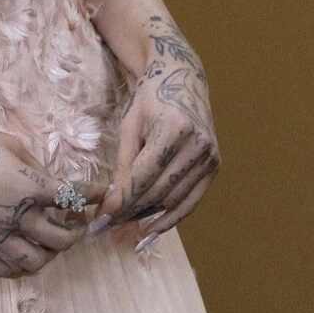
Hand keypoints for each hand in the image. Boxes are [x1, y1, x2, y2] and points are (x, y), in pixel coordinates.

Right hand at [0, 118, 102, 280]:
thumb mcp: (9, 144)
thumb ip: (35, 168)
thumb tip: (51, 183)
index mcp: (27, 186)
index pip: (73, 196)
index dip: (94, 194)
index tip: (101, 192)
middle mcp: (13, 217)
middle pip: (61, 240)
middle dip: (76, 232)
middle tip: (76, 222)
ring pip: (35, 261)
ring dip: (51, 253)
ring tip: (51, 241)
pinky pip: (3, 270)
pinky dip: (20, 268)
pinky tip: (24, 255)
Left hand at [97, 16, 219, 242]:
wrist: (183, 79)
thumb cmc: (150, 99)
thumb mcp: (129, 126)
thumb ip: (122, 166)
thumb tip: (110, 205)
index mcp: (175, 129)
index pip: (143, 177)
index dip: (120, 202)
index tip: (99, 220)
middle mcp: (198, 144)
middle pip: (158, 192)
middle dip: (129, 213)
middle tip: (104, 226)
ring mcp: (210, 156)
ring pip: (173, 199)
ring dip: (145, 216)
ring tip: (121, 226)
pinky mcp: (214, 165)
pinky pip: (191, 200)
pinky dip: (171, 219)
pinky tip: (150, 233)